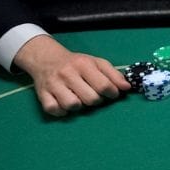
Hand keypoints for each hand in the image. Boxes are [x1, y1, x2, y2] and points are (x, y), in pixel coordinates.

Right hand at [14, 35, 130, 116]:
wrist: (47, 59)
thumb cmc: (77, 63)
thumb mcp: (97, 63)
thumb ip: (113, 74)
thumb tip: (127, 88)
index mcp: (84, 65)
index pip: (104, 85)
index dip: (112, 93)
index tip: (112, 93)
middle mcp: (68, 74)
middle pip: (90, 98)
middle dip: (96, 100)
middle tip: (93, 95)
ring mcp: (54, 85)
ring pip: (72, 105)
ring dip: (79, 106)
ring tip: (78, 99)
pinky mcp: (42, 94)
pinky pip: (54, 109)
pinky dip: (61, 111)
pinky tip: (65, 104)